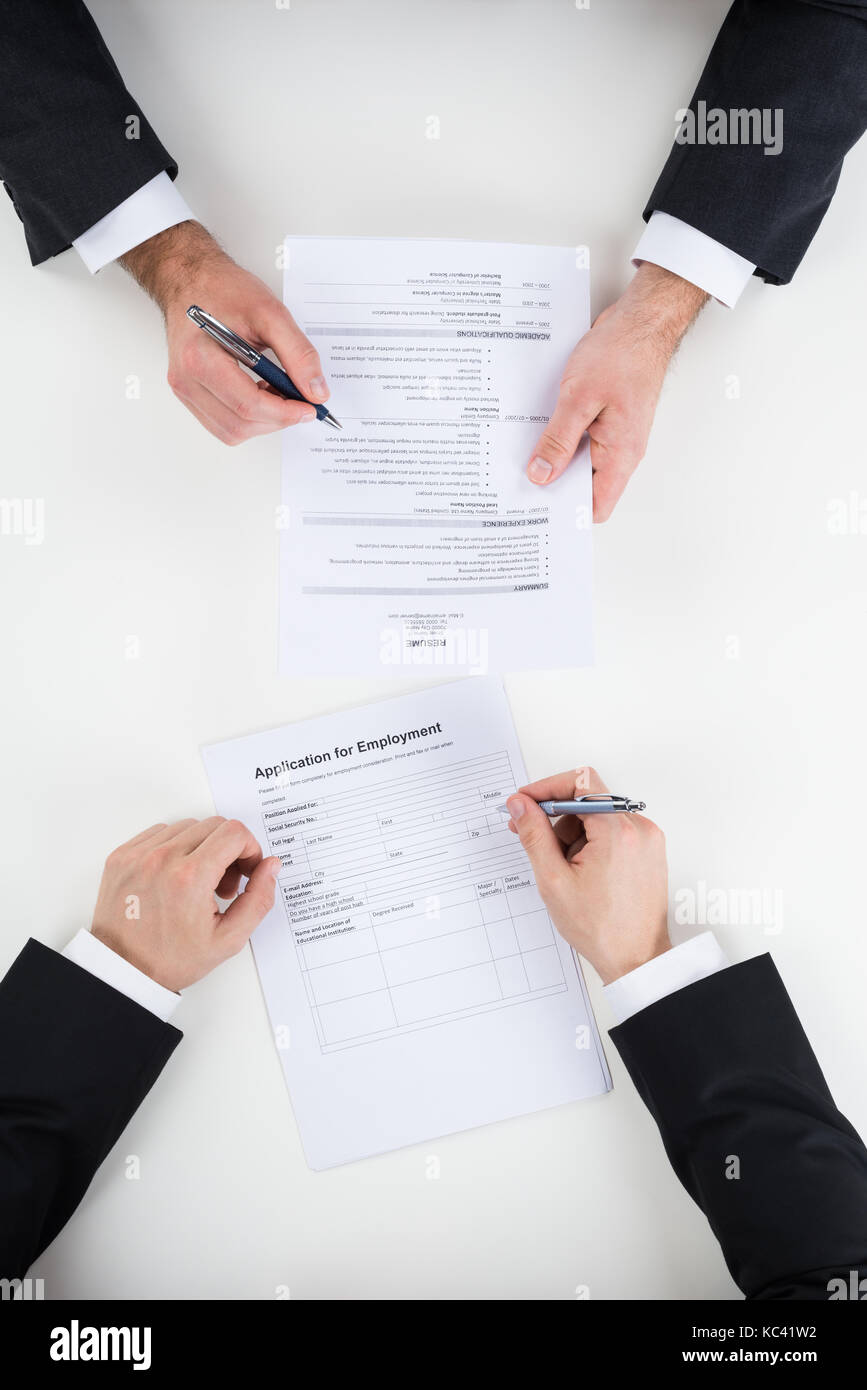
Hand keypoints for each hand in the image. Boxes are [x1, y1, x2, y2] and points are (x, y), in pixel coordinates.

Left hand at [90, 817, 280, 991]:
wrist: (123, 971)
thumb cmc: (170, 959)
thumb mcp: (228, 939)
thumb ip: (258, 899)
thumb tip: (270, 866)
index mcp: (190, 877)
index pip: (234, 833)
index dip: (250, 849)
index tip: (246, 869)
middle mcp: (162, 859)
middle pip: (214, 826)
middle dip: (229, 850)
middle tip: (224, 884)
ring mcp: (138, 855)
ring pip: (187, 827)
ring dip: (201, 848)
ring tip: (198, 883)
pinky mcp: (122, 856)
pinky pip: (159, 832)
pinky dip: (174, 848)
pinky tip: (176, 876)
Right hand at [121, 221, 328, 444]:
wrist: (191, 279)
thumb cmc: (223, 290)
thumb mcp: (270, 313)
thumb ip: (298, 354)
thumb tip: (316, 392)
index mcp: (200, 359)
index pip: (248, 405)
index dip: (286, 413)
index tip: (310, 408)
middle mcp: (186, 380)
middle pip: (240, 425)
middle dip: (277, 419)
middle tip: (300, 401)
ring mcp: (184, 390)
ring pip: (231, 432)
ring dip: (263, 421)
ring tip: (278, 394)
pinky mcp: (188, 393)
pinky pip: (221, 424)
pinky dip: (247, 418)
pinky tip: (260, 394)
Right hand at [506, 767, 669, 983]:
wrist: (635, 958)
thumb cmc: (601, 928)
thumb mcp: (554, 880)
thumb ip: (533, 835)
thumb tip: (520, 805)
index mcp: (618, 832)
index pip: (580, 782)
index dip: (547, 788)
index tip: (526, 802)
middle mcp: (639, 829)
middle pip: (588, 799)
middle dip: (557, 817)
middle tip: (534, 839)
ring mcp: (648, 839)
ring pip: (599, 815)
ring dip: (574, 833)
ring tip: (565, 869)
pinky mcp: (649, 850)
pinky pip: (614, 830)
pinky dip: (592, 841)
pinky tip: (582, 870)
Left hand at [526, 264, 707, 519]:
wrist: (641, 319)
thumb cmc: (622, 352)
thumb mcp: (579, 398)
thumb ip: (558, 440)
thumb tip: (541, 474)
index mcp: (621, 454)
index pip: (597, 506)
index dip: (568, 514)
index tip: (538, 512)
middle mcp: (619, 449)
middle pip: (583, 486)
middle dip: (553, 486)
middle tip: (520, 484)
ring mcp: (612, 433)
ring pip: (578, 460)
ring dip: (553, 457)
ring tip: (523, 455)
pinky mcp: (603, 416)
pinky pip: (578, 437)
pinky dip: (557, 436)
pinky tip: (538, 429)